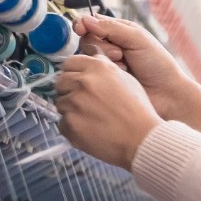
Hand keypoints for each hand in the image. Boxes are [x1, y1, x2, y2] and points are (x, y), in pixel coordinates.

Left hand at [53, 53, 160, 169]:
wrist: (141, 138)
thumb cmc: (138, 111)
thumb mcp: (126, 79)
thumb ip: (105, 68)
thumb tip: (93, 61)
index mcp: (98, 68)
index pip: (70, 63)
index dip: (73, 73)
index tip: (77, 81)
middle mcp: (83, 82)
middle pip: (60, 82)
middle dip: (68, 90)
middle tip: (82, 102)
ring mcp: (74, 103)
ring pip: (60, 103)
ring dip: (70, 110)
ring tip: (89, 118)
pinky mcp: (69, 123)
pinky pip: (62, 123)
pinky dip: (71, 127)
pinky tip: (88, 130)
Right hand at [73, 15, 200, 135]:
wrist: (167, 94)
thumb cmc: (158, 64)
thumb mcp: (137, 39)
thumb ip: (112, 28)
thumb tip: (86, 20)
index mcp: (119, 32)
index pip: (93, 23)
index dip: (84, 24)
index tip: (80, 28)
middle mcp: (111, 46)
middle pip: (88, 40)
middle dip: (101, 46)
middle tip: (120, 54)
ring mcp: (107, 65)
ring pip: (87, 56)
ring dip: (104, 59)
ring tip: (123, 66)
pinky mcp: (104, 82)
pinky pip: (91, 74)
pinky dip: (103, 73)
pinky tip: (119, 77)